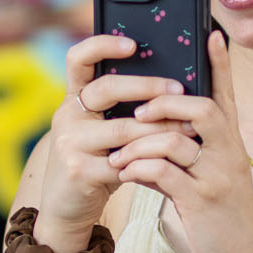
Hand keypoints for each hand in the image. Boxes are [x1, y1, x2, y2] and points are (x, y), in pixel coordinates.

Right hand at [31, 34, 188, 250]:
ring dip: (159, 128)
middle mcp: (67, 115)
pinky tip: (171, 160)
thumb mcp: (101, 130)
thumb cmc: (95, 162)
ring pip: (122, 128)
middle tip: (178, 88)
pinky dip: (150, 161)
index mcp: (74, 99)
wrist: (65, 208)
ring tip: (187, 128)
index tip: (133, 43)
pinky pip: (124, 162)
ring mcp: (70, 143)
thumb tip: (172, 84)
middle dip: (147, 86)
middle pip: (106, 88)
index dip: (102, 45)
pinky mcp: (79, 171)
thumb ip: (121, 110)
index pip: (78, 59)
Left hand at [108, 31, 252, 252]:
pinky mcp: (202, 202)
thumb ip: (184, 154)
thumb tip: (149, 135)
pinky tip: (126, 174)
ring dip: (143, 143)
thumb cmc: (219, 217)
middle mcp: (229, 155)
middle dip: (166, 105)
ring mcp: (217, 177)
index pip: (227, 96)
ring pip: (178, 142)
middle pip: (205, 110)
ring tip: (120, 153)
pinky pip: (166, 174)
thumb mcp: (207, 178)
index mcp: (231, 145)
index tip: (212, 33)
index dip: (221, 64)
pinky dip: (140, 170)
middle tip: (138, 112)